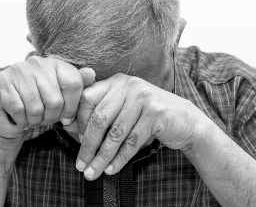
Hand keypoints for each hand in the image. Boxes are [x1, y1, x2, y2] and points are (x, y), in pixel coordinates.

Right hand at [0, 56, 94, 151]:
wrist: (7, 113)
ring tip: (33, 118)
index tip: (67, 117)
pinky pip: (19, 111)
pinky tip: (20, 117)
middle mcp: (37, 63)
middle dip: (52, 118)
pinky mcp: (2, 82)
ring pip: (36, 108)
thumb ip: (78, 86)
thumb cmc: (39, 104)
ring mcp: (18, 71)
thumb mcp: (61, 96)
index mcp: (55, 63)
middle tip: (45, 119)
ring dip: (35, 121)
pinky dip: (21, 121)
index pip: (74, 83)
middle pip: (55, 100)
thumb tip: (91, 74)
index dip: (73, 106)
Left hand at [75, 73, 205, 179]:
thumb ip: (101, 115)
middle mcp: (128, 85)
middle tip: (80, 165)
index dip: (78, 121)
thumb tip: (68, 128)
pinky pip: (131, 141)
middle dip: (87, 145)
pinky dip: (119, 159)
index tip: (73, 139)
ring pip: (115, 133)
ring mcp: (143, 97)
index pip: (87, 99)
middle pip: (99, 118)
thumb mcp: (124, 110)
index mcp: (116, 82)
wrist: (186, 121)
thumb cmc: (149, 118)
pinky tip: (111, 169)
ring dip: (101, 157)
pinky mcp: (156, 113)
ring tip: (93, 173)